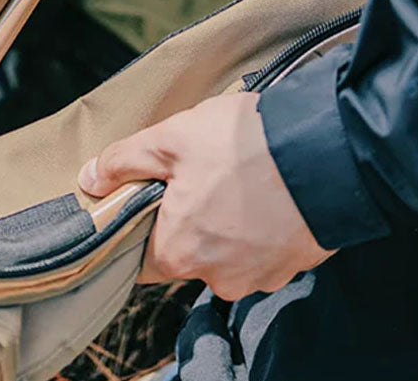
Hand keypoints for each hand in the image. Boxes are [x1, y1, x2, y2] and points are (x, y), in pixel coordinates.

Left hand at [78, 92, 333, 299]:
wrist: (327, 151)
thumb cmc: (242, 145)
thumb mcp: (169, 139)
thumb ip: (123, 161)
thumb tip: (90, 179)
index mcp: (177, 253)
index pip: (141, 254)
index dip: (142, 222)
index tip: (150, 195)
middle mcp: (216, 278)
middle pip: (185, 251)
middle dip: (187, 215)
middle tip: (199, 172)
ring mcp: (259, 276)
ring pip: (224, 251)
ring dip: (224, 221)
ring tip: (237, 176)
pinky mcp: (293, 266)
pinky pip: (261, 250)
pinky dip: (258, 226)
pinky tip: (264, 190)